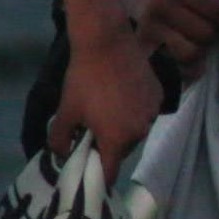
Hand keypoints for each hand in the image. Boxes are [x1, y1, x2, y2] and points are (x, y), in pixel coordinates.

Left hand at [54, 22, 159, 177]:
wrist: (107, 43)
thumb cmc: (83, 79)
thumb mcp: (66, 110)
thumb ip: (59, 139)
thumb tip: (62, 154)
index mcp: (117, 139)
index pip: (110, 172)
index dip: (96, 176)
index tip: (86, 171)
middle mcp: (140, 131)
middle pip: (123, 150)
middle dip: (107, 145)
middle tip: (90, 129)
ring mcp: (152, 113)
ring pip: (135, 131)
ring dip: (122, 127)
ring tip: (106, 107)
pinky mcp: (159, 96)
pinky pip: (145, 113)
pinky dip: (133, 110)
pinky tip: (121, 93)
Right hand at [124, 0, 218, 70]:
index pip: (216, 11)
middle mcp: (160, 4)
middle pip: (205, 34)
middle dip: (216, 34)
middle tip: (218, 32)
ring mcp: (148, 25)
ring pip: (190, 52)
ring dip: (202, 50)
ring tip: (202, 41)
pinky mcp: (141, 42)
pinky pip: (174, 62)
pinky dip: (187, 64)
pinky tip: (190, 54)